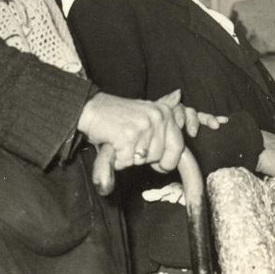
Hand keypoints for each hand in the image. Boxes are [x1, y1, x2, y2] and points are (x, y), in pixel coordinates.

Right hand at [79, 89, 219, 193]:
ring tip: (122, 143)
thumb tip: (182, 111)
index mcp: (165, 113)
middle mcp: (157, 118)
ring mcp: (144, 127)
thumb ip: (165, 123)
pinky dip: (119, 159)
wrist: (92, 109)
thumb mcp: (146, 114)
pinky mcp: (128, 137)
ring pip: (144, 160)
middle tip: (132, 146)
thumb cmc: (118, 116)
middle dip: (145, 158)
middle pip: (160, 156)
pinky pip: (128, 161)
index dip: (169, 160)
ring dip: (131, 158)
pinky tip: (114, 145)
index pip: (178, 147)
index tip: (161, 164)